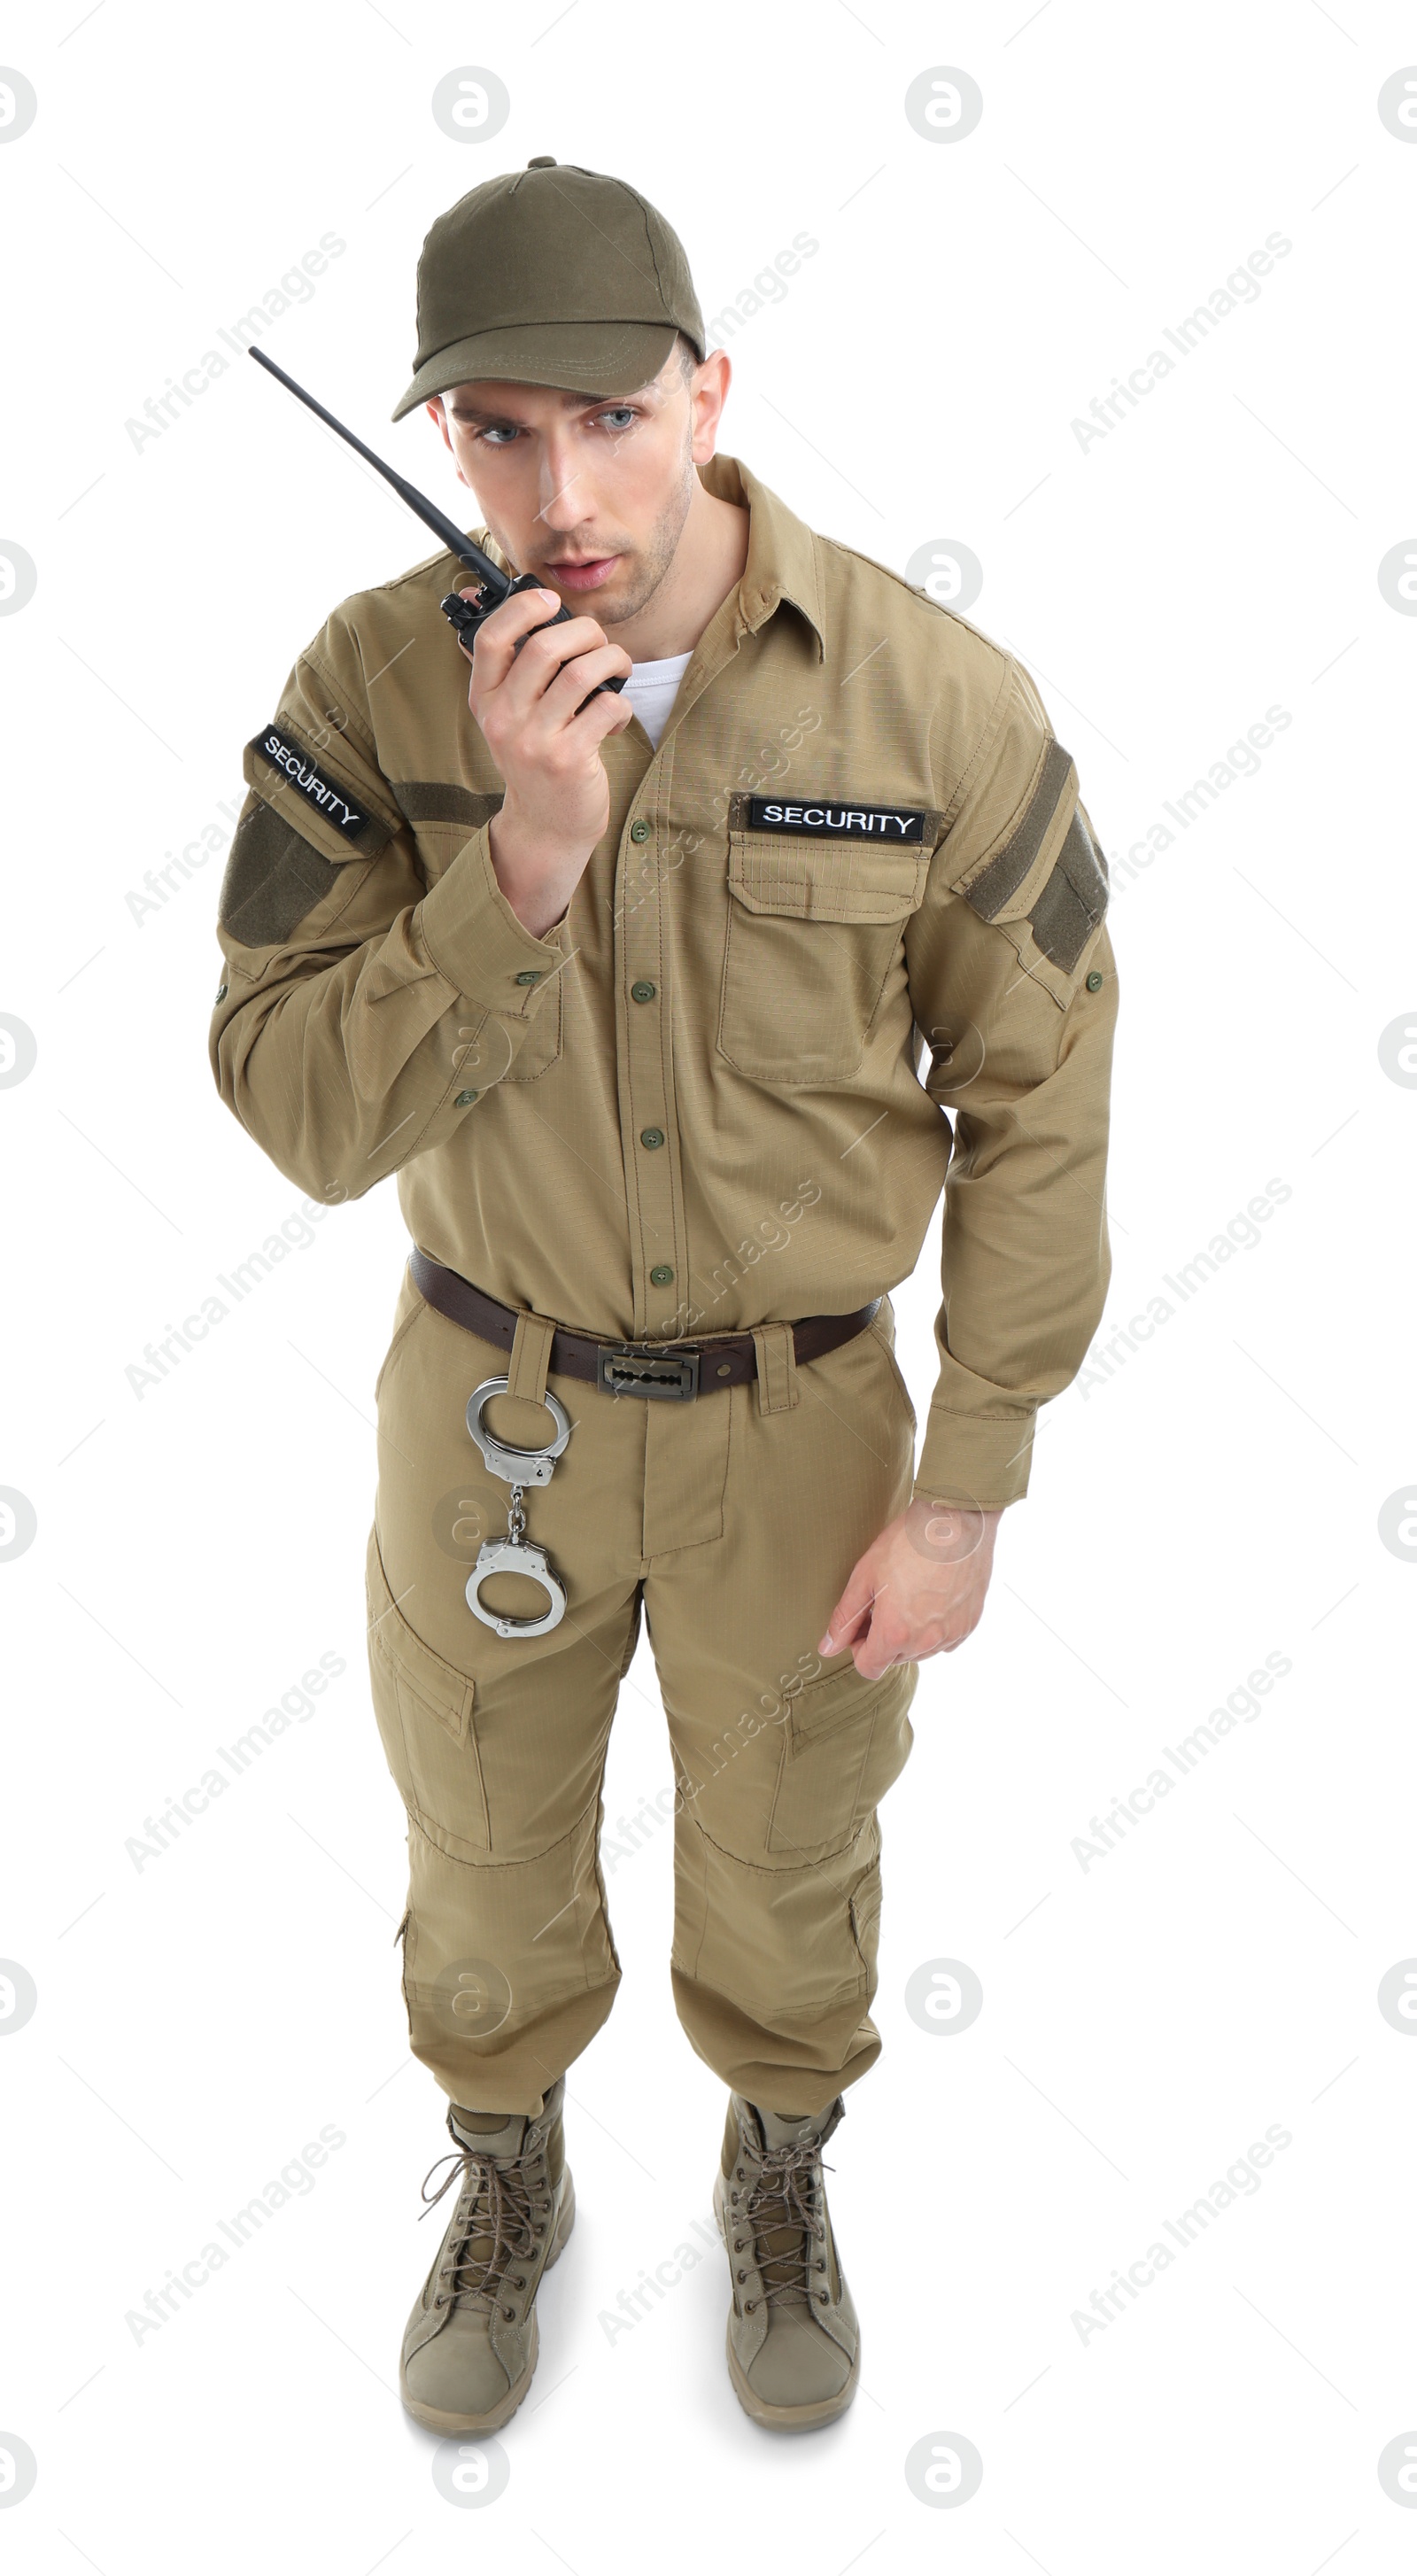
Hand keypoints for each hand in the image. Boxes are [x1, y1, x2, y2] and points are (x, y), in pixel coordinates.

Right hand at [459, 585, 633, 936]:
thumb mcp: (511, 718)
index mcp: (485, 700)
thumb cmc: (536, 761)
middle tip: (600, 644)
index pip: (492, 637)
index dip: (524, 607)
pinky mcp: (569, 759)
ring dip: (613, 660)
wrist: (545, 826)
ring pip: (583, 671)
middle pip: (546, 646)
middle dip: (586, 632)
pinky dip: (621, 704)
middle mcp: (504, 719)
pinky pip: (607, 706)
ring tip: (618, 670)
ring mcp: (535, 741)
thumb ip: (519, 672)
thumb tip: (544, 611)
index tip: (552, 602)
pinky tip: (615, 718)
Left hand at [817, 1495, 1004, 1679]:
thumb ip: (844, 1619)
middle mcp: (926, 1642)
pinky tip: (932, 1598)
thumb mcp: (865, 1577)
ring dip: (910, 1634)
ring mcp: (952, 1635)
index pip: (869, 1668)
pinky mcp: (970, 1624)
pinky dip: (934, 1628)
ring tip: (909, 1595)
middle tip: (884, 1601)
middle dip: (884, 1638)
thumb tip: (827, 1648)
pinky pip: (945, 1641)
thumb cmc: (907, 1543)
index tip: (862, 1622)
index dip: (858, 1648)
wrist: (956, 1521)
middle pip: (894, 1659)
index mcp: (895, 1634)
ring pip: (920, 1651)